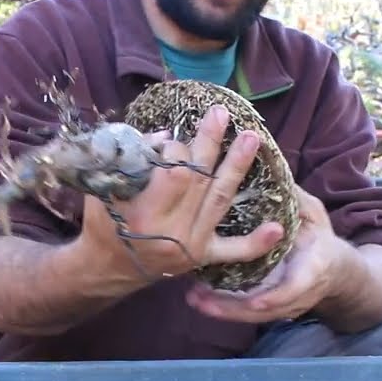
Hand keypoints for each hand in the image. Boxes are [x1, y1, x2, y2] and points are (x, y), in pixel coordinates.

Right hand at [78, 105, 284, 283]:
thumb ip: (134, 159)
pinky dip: (256, 242)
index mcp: (144, 212)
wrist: (107, 266)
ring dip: (237, 167)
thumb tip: (169, 137)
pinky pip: (233, 250)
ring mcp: (190, 245)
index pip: (175, 171)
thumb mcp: (105, 187)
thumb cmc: (103, 220)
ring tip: (251, 138)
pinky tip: (278, 228)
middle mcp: (171, 231)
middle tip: (222, 114)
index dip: (177, 150)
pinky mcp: (202, 257)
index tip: (171, 142)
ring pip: (220, 200)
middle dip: (210, 144)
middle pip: (200, 179)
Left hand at [185, 186, 352, 322]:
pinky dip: (224, 309)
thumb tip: (271, 172)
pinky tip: (198, 300)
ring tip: (193, 300)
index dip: (276, 297)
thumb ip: (296, 200)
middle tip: (202, 300)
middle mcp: (299, 293)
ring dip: (222, 311)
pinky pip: (247, 313)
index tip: (255, 302)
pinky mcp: (272, 308)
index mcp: (313, 267)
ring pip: (253, 316)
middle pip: (266, 310)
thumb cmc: (320, 237)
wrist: (337, 271)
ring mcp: (285, 305)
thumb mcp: (315, 215)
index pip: (297, 287)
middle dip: (234, 309)